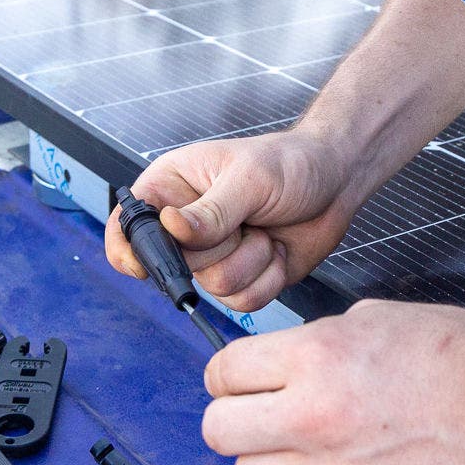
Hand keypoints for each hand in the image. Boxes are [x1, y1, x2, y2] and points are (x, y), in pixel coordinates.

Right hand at [104, 128, 358, 310]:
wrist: (336, 181)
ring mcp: (214, 255)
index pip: (128, 224)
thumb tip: (170, 227)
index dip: (127, 248)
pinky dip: (268, 278)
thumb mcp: (250, 179)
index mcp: (173, 188)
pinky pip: (242, 302)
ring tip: (264, 229)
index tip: (142, 263)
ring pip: (213, 288)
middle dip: (220, 248)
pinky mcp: (242, 278)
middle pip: (176, 264)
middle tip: (244, 219)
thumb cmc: (290, 163)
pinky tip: (277, 250)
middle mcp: (187, 226)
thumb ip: (210, 211)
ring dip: (251, 261)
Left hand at [201, 300, 464, 464]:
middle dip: (239, 421)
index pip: (221, 373)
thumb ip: (313, 343)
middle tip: (267, 419)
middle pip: (220, 432)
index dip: (231, 377)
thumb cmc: (456, 357)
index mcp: (314, 356)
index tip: (243, 383)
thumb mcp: (372, 317)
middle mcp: (314, 416)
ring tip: (315, 452)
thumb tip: (274, 364)